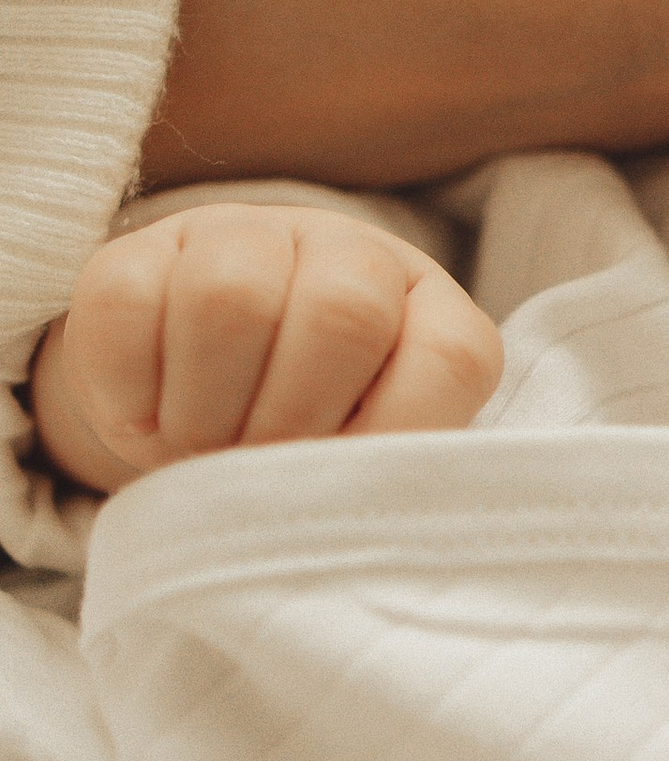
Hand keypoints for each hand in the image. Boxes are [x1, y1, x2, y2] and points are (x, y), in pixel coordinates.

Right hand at [27, 202, 502, 496]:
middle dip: (292, 421)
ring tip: (197, 449)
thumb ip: (380, 476)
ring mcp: (243, 238)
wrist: (192, 398)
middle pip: (343, 314)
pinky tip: (146, 420)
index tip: (340, 486)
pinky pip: (125, 301)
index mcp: (427, 310)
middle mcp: (348, 254)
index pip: (450, 358)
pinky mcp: (137, 251)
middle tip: (253, 468)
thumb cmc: (301, 442)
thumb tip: (348, 522)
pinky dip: (129, 390)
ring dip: (205, 409)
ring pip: (229, 297)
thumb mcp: (359, 462)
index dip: (394, 437)